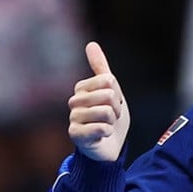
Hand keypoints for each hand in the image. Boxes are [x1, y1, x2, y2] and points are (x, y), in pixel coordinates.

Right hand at [68, 42, 129, 161]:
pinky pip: (100, 128)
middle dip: (117, 108)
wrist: (110, 147)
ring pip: (106, 111)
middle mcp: (74, 102)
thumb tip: (91, 44)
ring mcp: (73, 118)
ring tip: (107, 126)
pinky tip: (102, 136)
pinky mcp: (75, 135)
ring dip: (113, 122)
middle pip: (109, 95)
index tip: (114, 104)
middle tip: (112, 118)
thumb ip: (101, 69)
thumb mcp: (111, 91)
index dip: (118, 94)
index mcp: (82, 89)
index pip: (108, 80)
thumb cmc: (110, 119)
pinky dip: (108, 132)